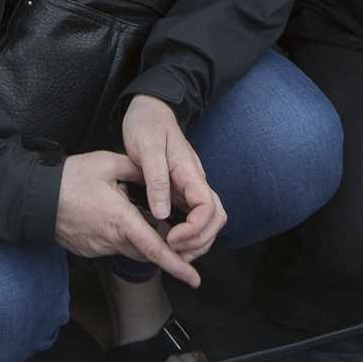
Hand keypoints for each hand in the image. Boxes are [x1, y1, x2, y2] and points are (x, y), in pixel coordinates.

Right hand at [53, 149, 202, 287]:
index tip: (194, 278)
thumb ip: (136, 169)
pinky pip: (115, 247)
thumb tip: (154, 172)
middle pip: (147, 253)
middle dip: (168, 255)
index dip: (177, 265)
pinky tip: (126, 225)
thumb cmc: (70, 179)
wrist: (36, 199)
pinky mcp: (89, 249)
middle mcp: (112, 239)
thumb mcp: (107, 164)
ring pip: (131, 250)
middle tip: (186, 253)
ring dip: (146, 244)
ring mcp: (100, 247)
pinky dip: (126, 240)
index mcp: (121, 220)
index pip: (155, 248)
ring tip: (157, 232)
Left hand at [121, 96, 226, 260]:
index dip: (194, 229)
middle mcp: (196, 181)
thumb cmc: (147, 124)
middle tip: (173, 251)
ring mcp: (191, 186)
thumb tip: (163, 213)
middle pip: (216, 218)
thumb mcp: (146, 147)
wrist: (149, 108)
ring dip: (197, 241)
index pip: (208, 207)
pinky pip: (195, 216)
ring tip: (173, 253)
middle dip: (199, 241)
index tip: (171, 238)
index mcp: (189, 172)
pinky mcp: (183, 190)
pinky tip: (172, 242)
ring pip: (209, 220)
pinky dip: (190, 234)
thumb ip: (156, 179)